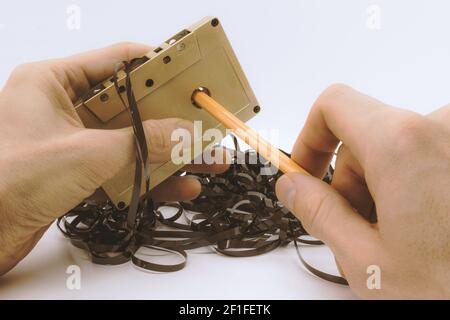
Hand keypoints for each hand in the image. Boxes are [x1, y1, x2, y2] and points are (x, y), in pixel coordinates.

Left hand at [0, 43, 227, 274]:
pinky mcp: (77, 170)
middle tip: (205, 122)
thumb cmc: (12, 180)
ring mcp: (72, 140)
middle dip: (172, 119)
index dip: (157, 66)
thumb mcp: (90, 153)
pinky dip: (149, 177)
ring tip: (208, 160)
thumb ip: (143, 142)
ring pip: (131, 140)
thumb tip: (186, 133)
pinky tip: (180, 186)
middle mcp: (63, 107)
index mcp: (53, 82)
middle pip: (130, 105)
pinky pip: (122, 167)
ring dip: (169, 152)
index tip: (190, 75)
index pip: (116, 61)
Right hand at [275, 84, 449, 298]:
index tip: (307, 174)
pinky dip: (411, 184)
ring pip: (398, 147)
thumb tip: (291, 185)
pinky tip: (423, 227)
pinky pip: (428, 154)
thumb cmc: (447, 291)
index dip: (310, 138)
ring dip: (382, 187)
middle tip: (357, 229)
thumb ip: (317, 211)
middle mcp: (441, 128)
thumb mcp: (364, 257)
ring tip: (397, 237)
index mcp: (403, 143)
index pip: (334, 105)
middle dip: (350, 180)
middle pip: (367, 134)